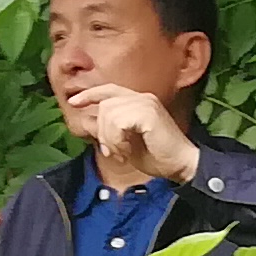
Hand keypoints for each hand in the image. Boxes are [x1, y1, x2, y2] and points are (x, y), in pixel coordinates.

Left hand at [59, 84, 198, 184]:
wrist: (181, 165)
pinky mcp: (148, 113)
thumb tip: (87, 122)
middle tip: (112, 152)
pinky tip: (126, 152)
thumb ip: (108, 131)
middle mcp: (142, 98)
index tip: (74, 102)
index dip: (90, 94)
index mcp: (138, 102)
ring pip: (109, 114)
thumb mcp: (125, 143)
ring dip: (110, 139)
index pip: (109, 90)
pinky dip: (117, 140)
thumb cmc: (158, 156)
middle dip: (102, 132)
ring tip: (122, 154)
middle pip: (105, 105)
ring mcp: (145, 103)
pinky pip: (118, 123)